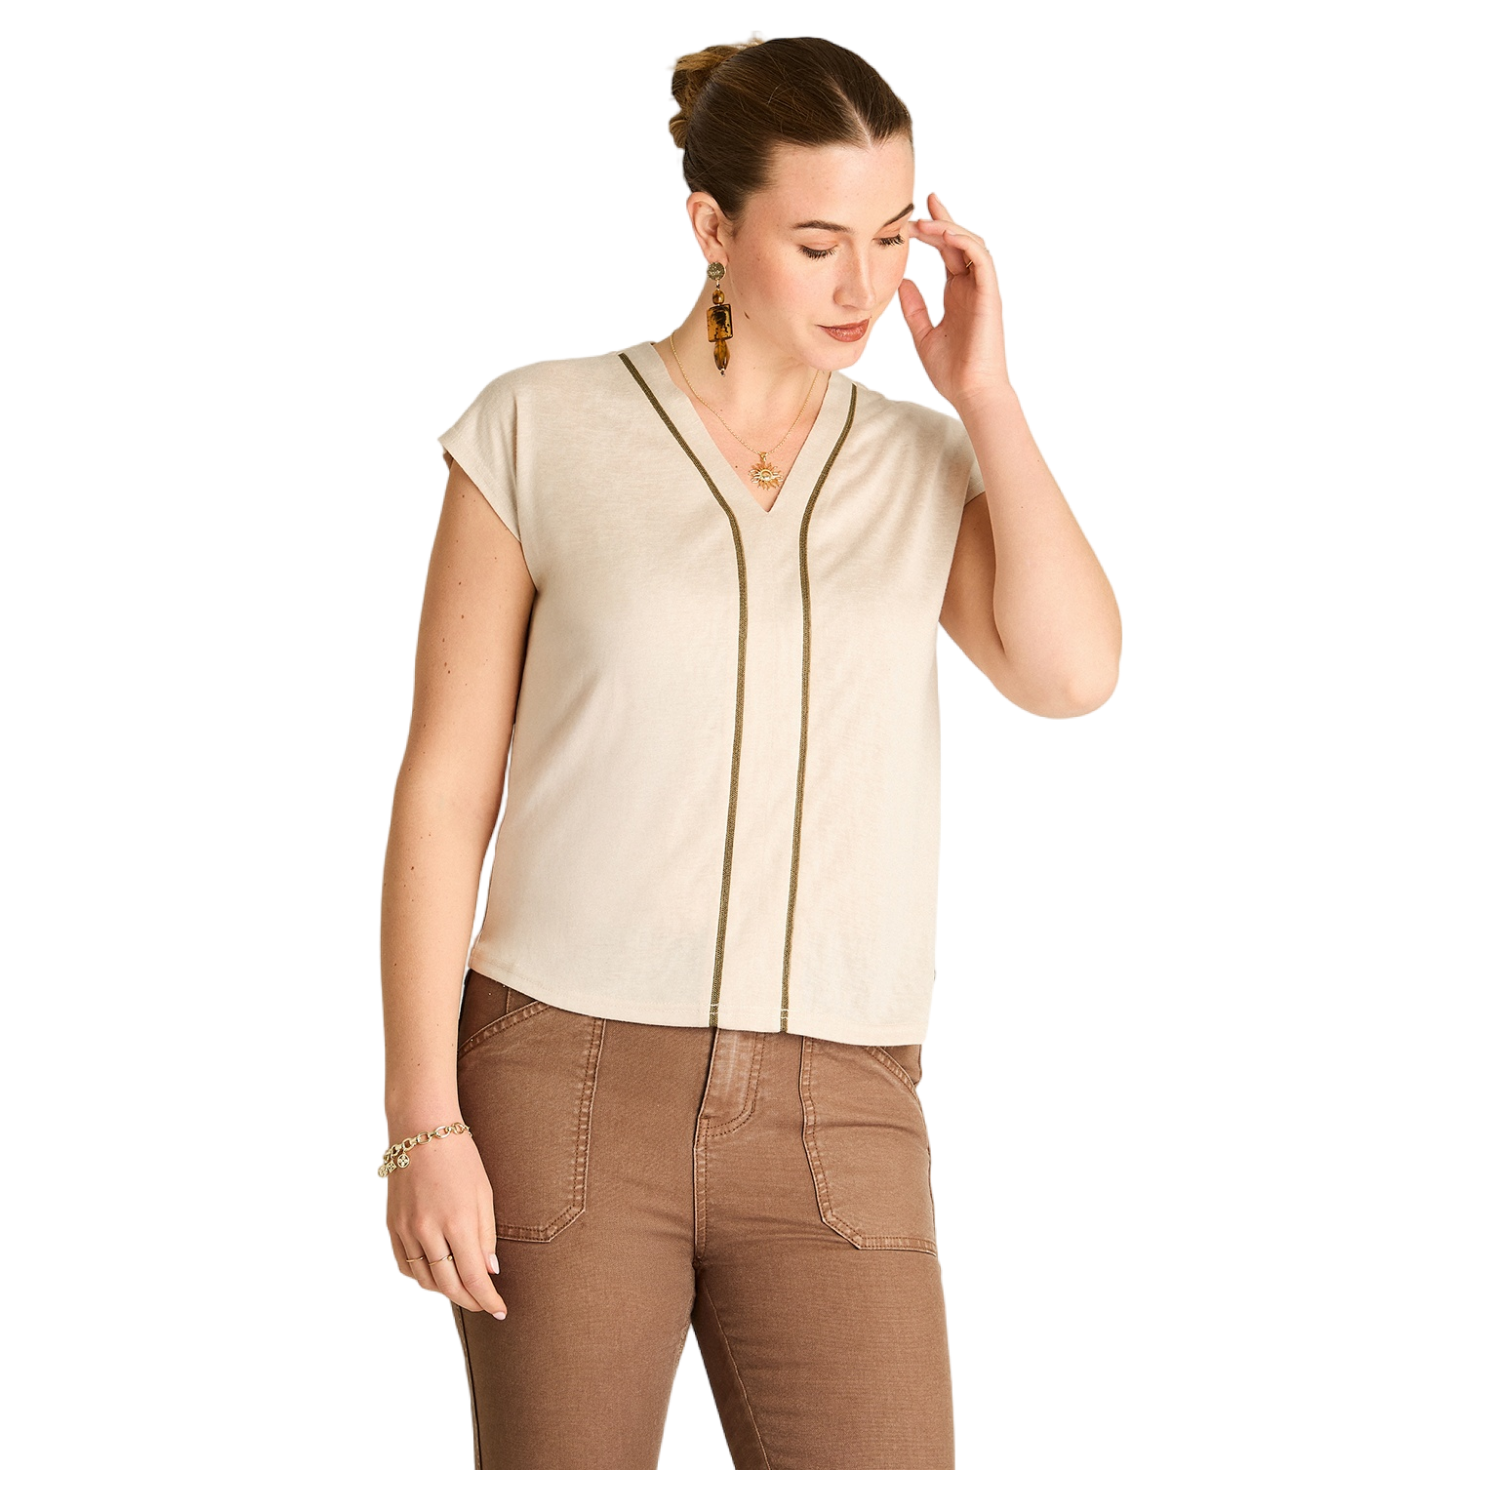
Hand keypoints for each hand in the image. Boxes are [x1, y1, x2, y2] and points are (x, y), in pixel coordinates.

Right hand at [386, 1128, 507, 1319]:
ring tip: (464, 1288)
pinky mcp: (392, 1227)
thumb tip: (489, 1272)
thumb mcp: (484, 1193)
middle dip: (470, 1300)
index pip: (474, 1278)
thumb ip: (486, 1236)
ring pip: (425, 1280)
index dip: (488, 1300)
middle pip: (449, 1286)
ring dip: (446, 1291)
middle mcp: (428, 1231)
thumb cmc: (460, 1157)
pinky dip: (423, 1276)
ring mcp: (406, 1231)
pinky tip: (437, 1273)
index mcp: (457, 1222)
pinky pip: (406, 1266)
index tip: (500, 1310)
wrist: (421, 1129)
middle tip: (485, 1304)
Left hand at [898, 192, 1009, 408]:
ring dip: (950, 229)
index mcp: (957, 294)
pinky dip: (966, 244)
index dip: (934, 230)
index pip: (947, 252)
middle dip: (941, 220)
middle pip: (959, 242)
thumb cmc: (952, 371)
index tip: (915, 215)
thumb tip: (902, 282)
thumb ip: (914, 308)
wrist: (970, 393)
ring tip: (926, 222)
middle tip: (920, 206)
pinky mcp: (990, 297)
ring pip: (972, 245)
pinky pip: (982, 261)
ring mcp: (983, 290)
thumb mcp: (923, 334)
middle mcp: (972, 287)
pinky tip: (947, 235)